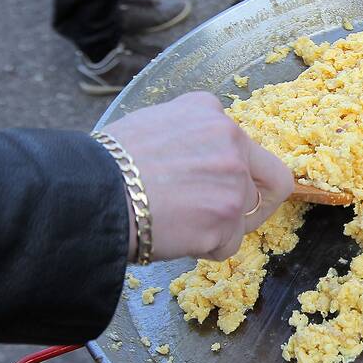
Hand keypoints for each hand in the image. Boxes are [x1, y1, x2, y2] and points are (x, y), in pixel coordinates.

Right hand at [103, 91, 292, 261]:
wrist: (91, 193)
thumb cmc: (109, 162)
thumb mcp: (154, 123)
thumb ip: (192, 135)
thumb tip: (201, 157)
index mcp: (212, 115)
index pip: (246, 146)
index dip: (239, 169)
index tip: (223, 184)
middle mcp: (232, 144)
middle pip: (270, 181)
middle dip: (253, 200)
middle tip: (228, 215)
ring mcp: (233, 184)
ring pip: (245, 215)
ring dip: (218, 226)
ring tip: (178, 224)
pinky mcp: (225, 222)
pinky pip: (228, 244)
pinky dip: (206, 248)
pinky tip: (177, 237)